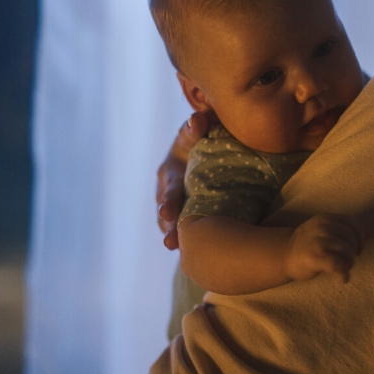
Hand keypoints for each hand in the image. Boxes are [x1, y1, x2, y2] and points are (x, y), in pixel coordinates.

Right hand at [157, 111, 210, 249]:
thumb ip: (196, 126)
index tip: (169, 213)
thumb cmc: (200, 136)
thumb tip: (197, 119)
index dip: (168, 202)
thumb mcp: (196, 129)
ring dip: (176, 239)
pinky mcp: (186, 214)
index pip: (169, 190)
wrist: (206, 148)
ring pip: (172, 226)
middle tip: (171, 243)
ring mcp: (176, 205)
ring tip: (180, 252)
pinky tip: (198, 254)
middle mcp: (167, 191)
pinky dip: (189, 240)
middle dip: (169, 228)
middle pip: (167, 214)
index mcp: (170, 172)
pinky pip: (185, 229)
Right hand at [283, 214, 365, 283]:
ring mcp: (318, 242)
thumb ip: (347, 231)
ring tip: (343, 269)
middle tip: (347, 261)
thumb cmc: (308, 244)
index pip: (353, 224)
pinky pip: (338, 266)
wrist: (283, 255)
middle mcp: (323, 227)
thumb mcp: (326, 231)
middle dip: (353, 253)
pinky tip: (343, 279)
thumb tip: (372, 234)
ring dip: (349, 264)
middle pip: (351, 239)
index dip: (360, 237)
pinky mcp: (314, 257)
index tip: (359, 248)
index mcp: (327, 218)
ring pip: (347, 252)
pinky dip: (344, 274)